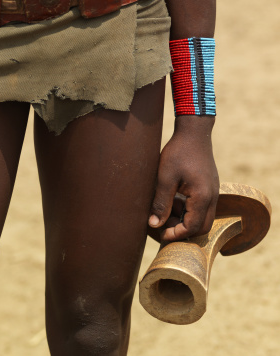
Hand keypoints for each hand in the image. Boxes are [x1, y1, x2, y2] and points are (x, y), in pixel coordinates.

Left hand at [149, 116, 218, 240]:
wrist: (194, 132)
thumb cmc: (178, 152)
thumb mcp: (165, 178)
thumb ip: (160, 202)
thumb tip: (154, 224)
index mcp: (203, 197)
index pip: (192, 228)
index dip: (176, 234)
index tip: (160, 234)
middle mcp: (212, 197)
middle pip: (202, 227)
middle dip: (183, 231)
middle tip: (163, 227)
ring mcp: (213, 192)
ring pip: (203, 217)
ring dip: (185, 220)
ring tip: (165, 212)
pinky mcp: (209, 187)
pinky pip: (202, 206)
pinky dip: (188, 209)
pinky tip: (172, 200)